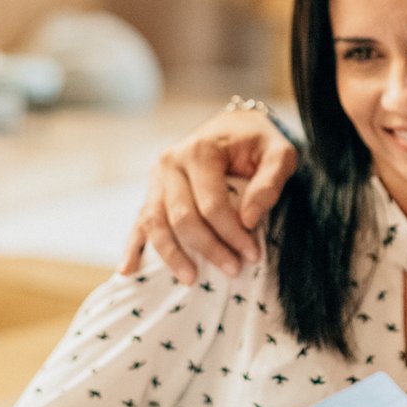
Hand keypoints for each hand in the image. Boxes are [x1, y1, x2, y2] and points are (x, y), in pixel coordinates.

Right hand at [121, 108, 298, 281]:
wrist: (234, 127)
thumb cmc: (258, 143)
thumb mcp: (279, 153)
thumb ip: (270, 182)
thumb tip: (249, 220)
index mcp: (200, 150)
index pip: (212, 204)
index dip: (232, 233)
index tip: (253, 255)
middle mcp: (171, 163)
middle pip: (183, 217)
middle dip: (208, 248)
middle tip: (234, 270)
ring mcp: (157, 178)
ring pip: (156, 224)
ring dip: (172, 256)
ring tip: (191, 279)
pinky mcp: (152, 191)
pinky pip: (140, 222)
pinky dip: (133, 247)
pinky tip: (127, 270)